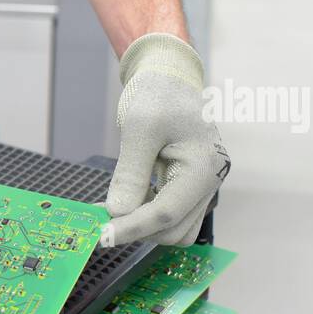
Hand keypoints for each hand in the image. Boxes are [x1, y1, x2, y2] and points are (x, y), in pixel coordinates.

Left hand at [103, 33, 230, 246]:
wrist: (169, 78)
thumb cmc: (157, 94)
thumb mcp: (138, 128)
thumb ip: (130, 174)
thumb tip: (117, 213)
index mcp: (203, 165)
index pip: (167, 213)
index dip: (132, 227)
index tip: (102, 235)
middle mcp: (211, 180)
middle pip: (174, 230)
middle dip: (139, 228)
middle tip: (104, 216)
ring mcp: (204, 186)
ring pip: (176, 230)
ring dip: (145, 226)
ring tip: (118, 203)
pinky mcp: (191, 188)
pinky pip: (173, 216)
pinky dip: (149, 216)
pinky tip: (128, 199)